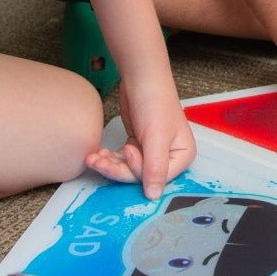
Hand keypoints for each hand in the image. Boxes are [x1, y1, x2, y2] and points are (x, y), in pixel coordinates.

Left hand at [85, 74, 195, 198]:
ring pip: (128, 169)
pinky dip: (109, 159)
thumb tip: (154, 197)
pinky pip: (122, 160)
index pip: (157, 177)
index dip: (137, 169)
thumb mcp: (156, 137)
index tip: (127, 151)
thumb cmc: (154, 103)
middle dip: (117, 169)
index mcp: (182, 155)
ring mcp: (152, 151)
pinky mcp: (138, 144)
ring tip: (94, 157)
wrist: (140, 78)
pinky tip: (98, 154)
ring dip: (109, 165)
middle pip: (140, 175)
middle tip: (98, 160)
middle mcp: (169, 156)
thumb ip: (155, 169)